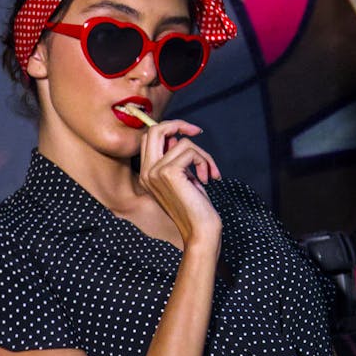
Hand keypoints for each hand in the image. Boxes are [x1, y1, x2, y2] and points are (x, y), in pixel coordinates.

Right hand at [138, 119, 221, 245]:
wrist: (200, 230)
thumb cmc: (196, 207)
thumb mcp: (183, 178)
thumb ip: (175, 158)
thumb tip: (177, 137)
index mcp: (146, 174)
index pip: (149, 137)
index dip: (169, 129)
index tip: (190, 132)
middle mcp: (146, 172)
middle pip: (154, 130)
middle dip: (179, 125)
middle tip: (197, 131)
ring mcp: (155, 172)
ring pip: (182, 142)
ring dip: (202, 155)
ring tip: (209, 173)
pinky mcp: (168, 173)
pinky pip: (190, 151)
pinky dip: (205, 161)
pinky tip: (208, 178)